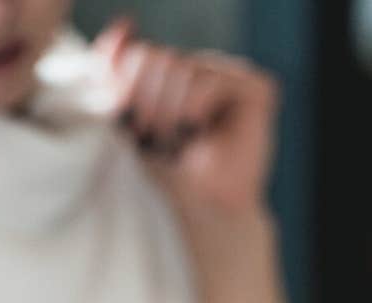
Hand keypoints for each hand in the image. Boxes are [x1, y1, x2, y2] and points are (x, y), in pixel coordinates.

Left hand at [96, 19, 278, 216]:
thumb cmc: (167, 173)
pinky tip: (200, 132)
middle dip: (147, 103)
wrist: (204, 210)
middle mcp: (204, 66)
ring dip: (169, 113)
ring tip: (179, 141)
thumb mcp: (126, 119)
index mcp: (174, 72)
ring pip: (180, 67)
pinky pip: (208, 80)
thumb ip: (114, 69)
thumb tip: (125, 23)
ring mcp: (231, 74)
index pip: (138, 53)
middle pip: (157, 55)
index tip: (136, 131)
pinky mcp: (257, 88)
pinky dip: (194, 110)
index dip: (128, 90)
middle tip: (157, 139)